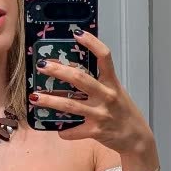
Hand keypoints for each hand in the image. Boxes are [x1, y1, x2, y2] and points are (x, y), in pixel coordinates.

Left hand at [29, 31, 152, 152]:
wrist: (136, 138)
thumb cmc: (123, 113)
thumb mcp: (116, 92)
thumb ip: (99, 83)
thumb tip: (74, 74)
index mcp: (112, 83)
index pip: (104, 56)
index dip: (91, 43)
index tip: (77, 33)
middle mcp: (106, 95)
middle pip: (80, 79)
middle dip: (58, 71)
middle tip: (42, 66)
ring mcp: (100, 114)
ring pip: (71, 105)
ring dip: (50, 101)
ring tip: (35, 97)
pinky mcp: (95, 131)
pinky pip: (74, 131)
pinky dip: (64, 132)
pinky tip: (58, 130)